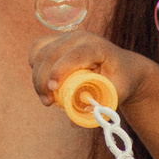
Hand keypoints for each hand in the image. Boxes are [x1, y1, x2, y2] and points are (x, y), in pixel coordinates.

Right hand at [30, 28, 147, 114]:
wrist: (123, 67)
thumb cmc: (120, 81)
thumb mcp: (115, 95)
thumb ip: (97, 107)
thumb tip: (73, 122)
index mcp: (97, 47)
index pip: (75, 55)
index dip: (60, 70)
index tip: (52, 89)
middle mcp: (80, 37)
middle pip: (52, 54)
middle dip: (42, 79)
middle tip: (47, 102)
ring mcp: (66, 37)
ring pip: (40, 52)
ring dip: (37, 76)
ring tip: (46, 97)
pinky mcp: (57, 40)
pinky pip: (37, 50)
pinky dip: (35, 66)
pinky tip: (43, 81)